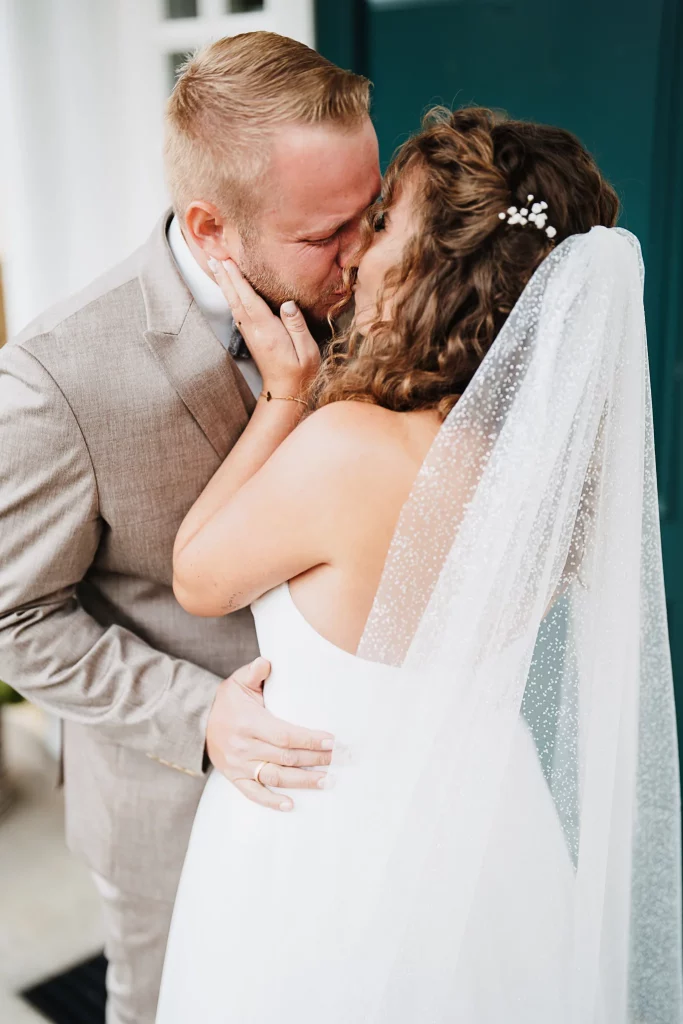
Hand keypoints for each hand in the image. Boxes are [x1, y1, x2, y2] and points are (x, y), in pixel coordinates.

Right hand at [206, 656, 334, 810]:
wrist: (197, 722)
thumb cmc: (226, 701)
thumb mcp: (238, 682)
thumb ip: (254, 672)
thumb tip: (267, 662)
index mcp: (249, 722)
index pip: (284, 735)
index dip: (309, 739)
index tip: (331, 741)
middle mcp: (244, 747)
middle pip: (286, 757)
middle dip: (314, 759)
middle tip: (337, 759)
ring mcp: (239, 765)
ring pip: (275, 777)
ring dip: (303, 781)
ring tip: (326, 781)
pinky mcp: (235, 777)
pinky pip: (254, 794)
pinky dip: (272, 801)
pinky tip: (291, 804)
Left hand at [208, 258, 320, 395]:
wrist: (286, 393)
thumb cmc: (300, 372)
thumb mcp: (307, 349)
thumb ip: (297, 326)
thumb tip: (288, 303)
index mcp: (268, 332)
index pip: (250, 301)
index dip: (238, 281)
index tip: (228, 262)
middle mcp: (255, 332)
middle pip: (237, 300)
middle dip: (225, 278)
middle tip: (214, 258)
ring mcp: (251, 335)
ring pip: (234, 305)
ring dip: (225, 286)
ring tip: (216, 268)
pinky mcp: (251, 338)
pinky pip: (238, 312)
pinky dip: (231, 297)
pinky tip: (229, 290)